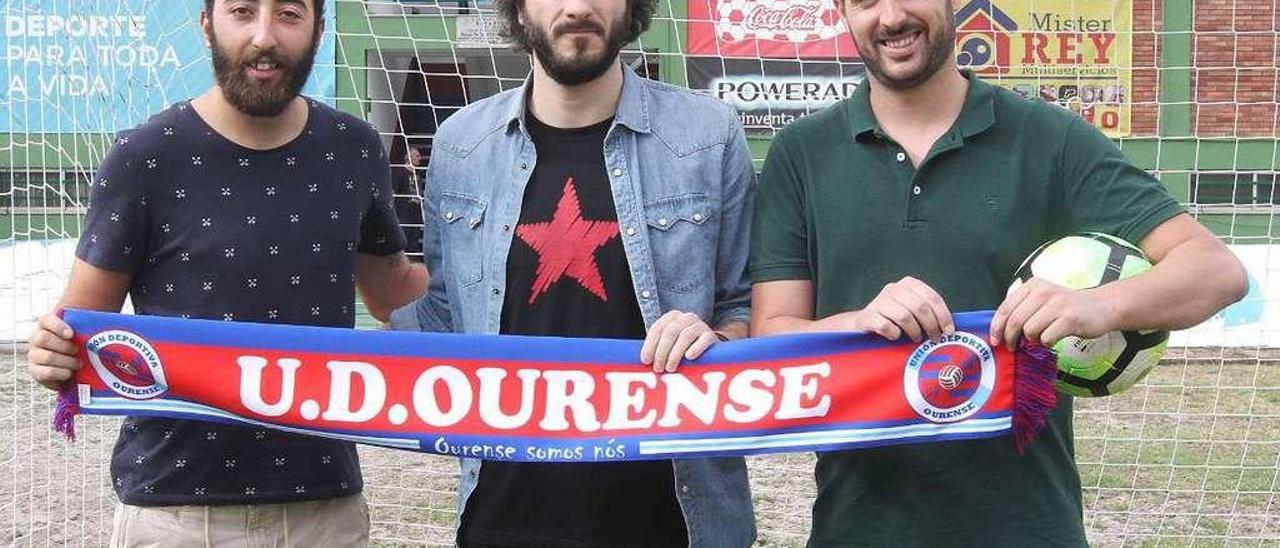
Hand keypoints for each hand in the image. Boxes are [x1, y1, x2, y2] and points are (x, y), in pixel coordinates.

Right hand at [27, 311, 80, 390]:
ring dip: (66, 361)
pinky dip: (61, 373)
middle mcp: (36, 339)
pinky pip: (46, 373)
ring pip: (46, 356)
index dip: (58, 326)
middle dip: (64, 346)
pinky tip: (70, 373)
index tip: (71, 334)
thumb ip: (87, 328)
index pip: (46, 320)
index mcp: (46, 325)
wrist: (69, 365)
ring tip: (79, 364)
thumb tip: (114, 327)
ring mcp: (34, 355)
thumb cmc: (77, 345)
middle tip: (77, 351)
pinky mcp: (36, 372)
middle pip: (43, 338)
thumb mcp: (81, 335)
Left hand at [640, 310, 720, 372]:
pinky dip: (696, 348)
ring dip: (675, 354)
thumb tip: (643, 362)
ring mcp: (700, 325)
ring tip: (670, 368)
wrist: (709, 349)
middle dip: (661, 352)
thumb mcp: (668, 345)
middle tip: (658, 368)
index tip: (646, 361)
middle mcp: (686, 317)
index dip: (650, 345)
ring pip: (685, 336)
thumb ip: (656, 349)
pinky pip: (704, 339)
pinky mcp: (711, 335)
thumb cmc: (682, 349)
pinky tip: (689, 357)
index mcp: (671, 317)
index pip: (657, 329)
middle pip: (670, 332)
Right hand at [846, 277, 953, 341]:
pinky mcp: (868, 315)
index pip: (932, 297)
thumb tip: (949, 328)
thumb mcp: (912, 311)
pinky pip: (886, 326)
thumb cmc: (894, 320)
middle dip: (931, 326)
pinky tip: (895, 337)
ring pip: (904, 317)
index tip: (948, 331)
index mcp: (909, 284)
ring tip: (915, 339)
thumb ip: (928, 313)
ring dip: (914, 332)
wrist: (863, 324)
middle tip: (934, 339)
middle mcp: (894, 289)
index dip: (943, 315)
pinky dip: (894, 334)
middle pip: (919, 307)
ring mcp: (879, 301)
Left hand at [990, 277, 1115, 347]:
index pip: (1005, 307)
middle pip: (1015, 321)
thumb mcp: (1042, 300)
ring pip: (1029, 330)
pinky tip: (1053, 338)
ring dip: (1032, 340)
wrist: (1101, 306)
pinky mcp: (1069, 318)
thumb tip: (999, 330)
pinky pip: (1046, 338)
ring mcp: (1057, 304)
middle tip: (1013, 347)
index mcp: (1032, 286)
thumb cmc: (1066, 307)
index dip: (996, 327)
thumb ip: (1022, 310)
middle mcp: (1043, 292)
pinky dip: (1047, 342)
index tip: (995, 340)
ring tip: (1041, 336)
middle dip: (1010, 338)